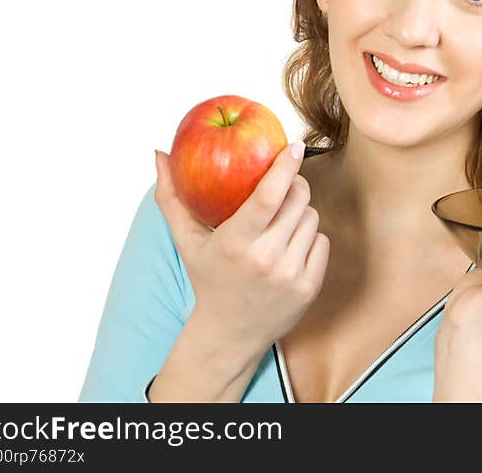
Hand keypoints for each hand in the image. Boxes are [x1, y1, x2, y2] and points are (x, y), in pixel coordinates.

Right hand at [153, 142, 329, 352]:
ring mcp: (289, 275)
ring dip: (301, 213)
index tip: (295, 146)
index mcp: (235, 243)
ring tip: (281, 224)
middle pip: (298, 201)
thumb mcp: (186, 241)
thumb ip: (170, 197)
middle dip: (295, 186)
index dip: (285, 167)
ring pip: (312, 219)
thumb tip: (158, 153)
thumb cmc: (208, 279)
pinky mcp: (309, 287)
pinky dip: (310, 238)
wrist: (229, 334)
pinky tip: (291, 247)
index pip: (268, 196)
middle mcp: (265, 259)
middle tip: (285, 186)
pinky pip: (322, 241)